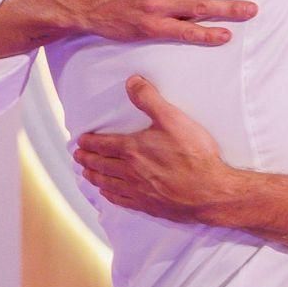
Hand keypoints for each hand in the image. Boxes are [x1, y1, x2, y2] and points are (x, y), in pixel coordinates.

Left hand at [73, 75, 244, 223]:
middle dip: (86, 159)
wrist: (209, 191)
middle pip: (101, 165)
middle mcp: (130, 171)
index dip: (89, 143)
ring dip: (94, 177)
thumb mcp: (174, 119)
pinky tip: (107, 194)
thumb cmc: (194, 154)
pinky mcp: (148, 205)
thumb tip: (131, 82)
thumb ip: (150, 99)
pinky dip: (109, 195)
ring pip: (107, 183)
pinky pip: (120, 200)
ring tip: (86, 173)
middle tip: (78, 156)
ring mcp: (138, 190)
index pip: (103, 145)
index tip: (80, 141)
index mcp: (133, 149)